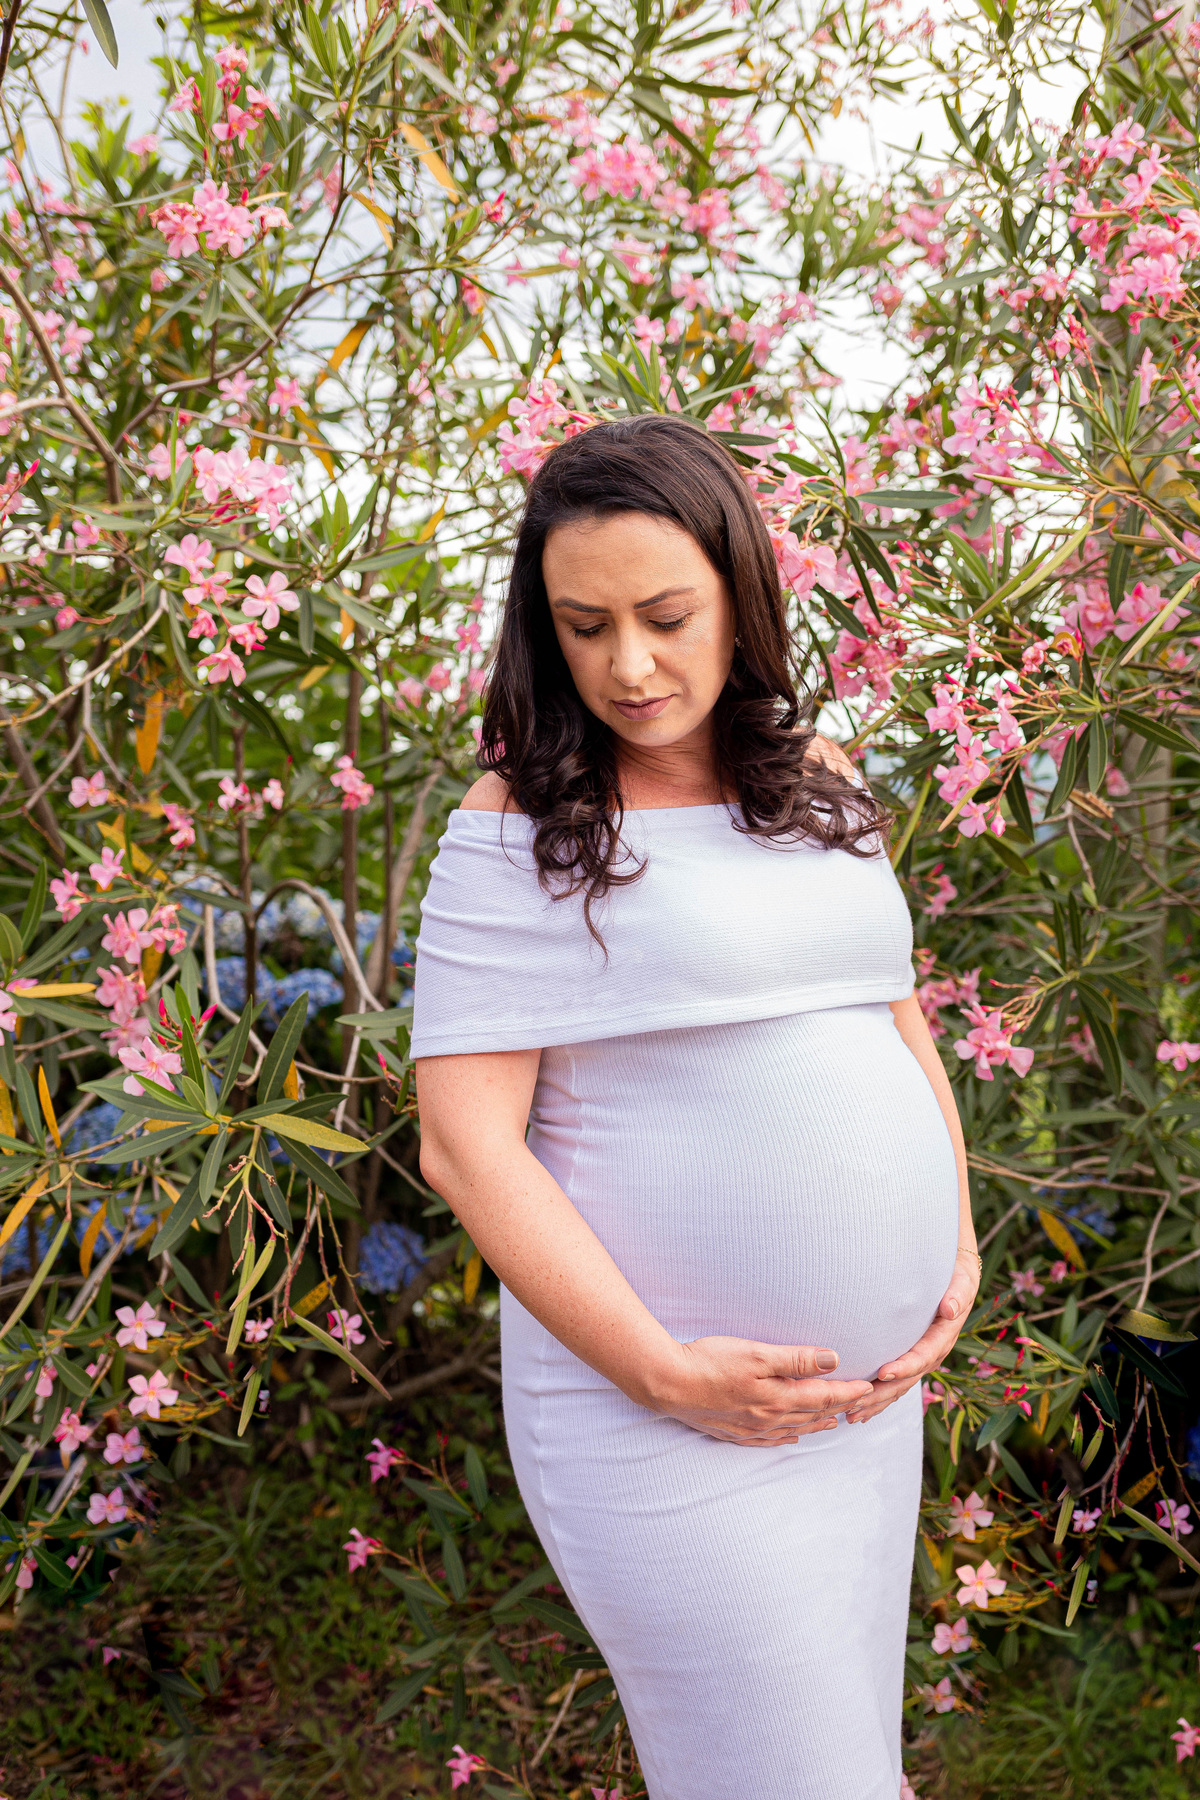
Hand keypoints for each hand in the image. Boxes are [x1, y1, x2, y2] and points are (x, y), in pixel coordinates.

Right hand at [645, 1335, 874, 1445]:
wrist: (668, 1383)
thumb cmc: (710, 1360)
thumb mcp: (756, 1352)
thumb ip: (796, 1358)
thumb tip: (833, 1360)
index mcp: (778, 1397)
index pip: (824, 1396)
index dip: (849, 1391)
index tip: (869, 1386)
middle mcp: (769, 1418)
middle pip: (813, 1414)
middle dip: (840, 1407)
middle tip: (862, 1403)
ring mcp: (751, 1429)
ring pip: (795, 1429)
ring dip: (818, 1424)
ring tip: (835, 1421)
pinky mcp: (734, 1432)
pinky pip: (771, 1441)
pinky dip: (788, 1437)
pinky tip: (791, 1436)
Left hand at [845, 1246, 981, 1425]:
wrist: (957, 1273)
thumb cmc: (956, 1273)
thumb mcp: (962, 1280)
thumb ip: (958, 1294)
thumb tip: (949, 1308)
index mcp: (944, 1335)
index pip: (923, 1356)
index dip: (905, 1366)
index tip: (883, 1372)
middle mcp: (933, 1352)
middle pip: (907, 1380)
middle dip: (882, 1395)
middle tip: (856, 1406)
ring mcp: (923, 1357)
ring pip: (900, 1386)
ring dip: (877, 1402)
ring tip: (852, 1415)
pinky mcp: (912, 1357)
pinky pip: (896, 1382)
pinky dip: (879, 1397)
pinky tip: (861, 1410)